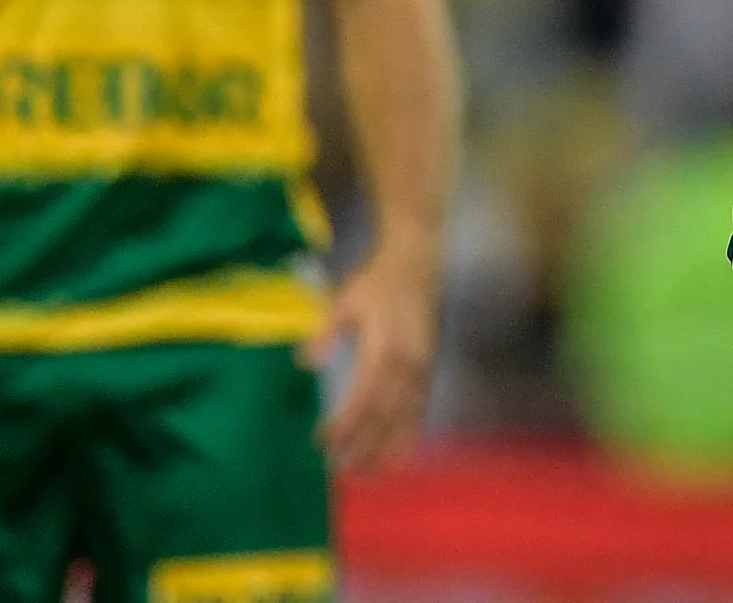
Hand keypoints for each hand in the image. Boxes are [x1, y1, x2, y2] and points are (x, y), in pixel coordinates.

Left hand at [306, 241, 439, 472]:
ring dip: (386, 445)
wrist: (417, 260)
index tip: (324, 442)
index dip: (346, 423)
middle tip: (340, 469)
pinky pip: (419, 407)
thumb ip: (325, 331)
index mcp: (386, 347)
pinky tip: (399, 453)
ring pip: (405, 416)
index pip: (365, 395)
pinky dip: (409, 433)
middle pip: (385, 413)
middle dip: (364, 444)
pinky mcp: (428, 366)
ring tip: (368, 472)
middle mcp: (408, 362)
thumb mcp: (345, 299)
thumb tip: (305, 362)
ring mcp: (422, 366)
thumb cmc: (376, 280)